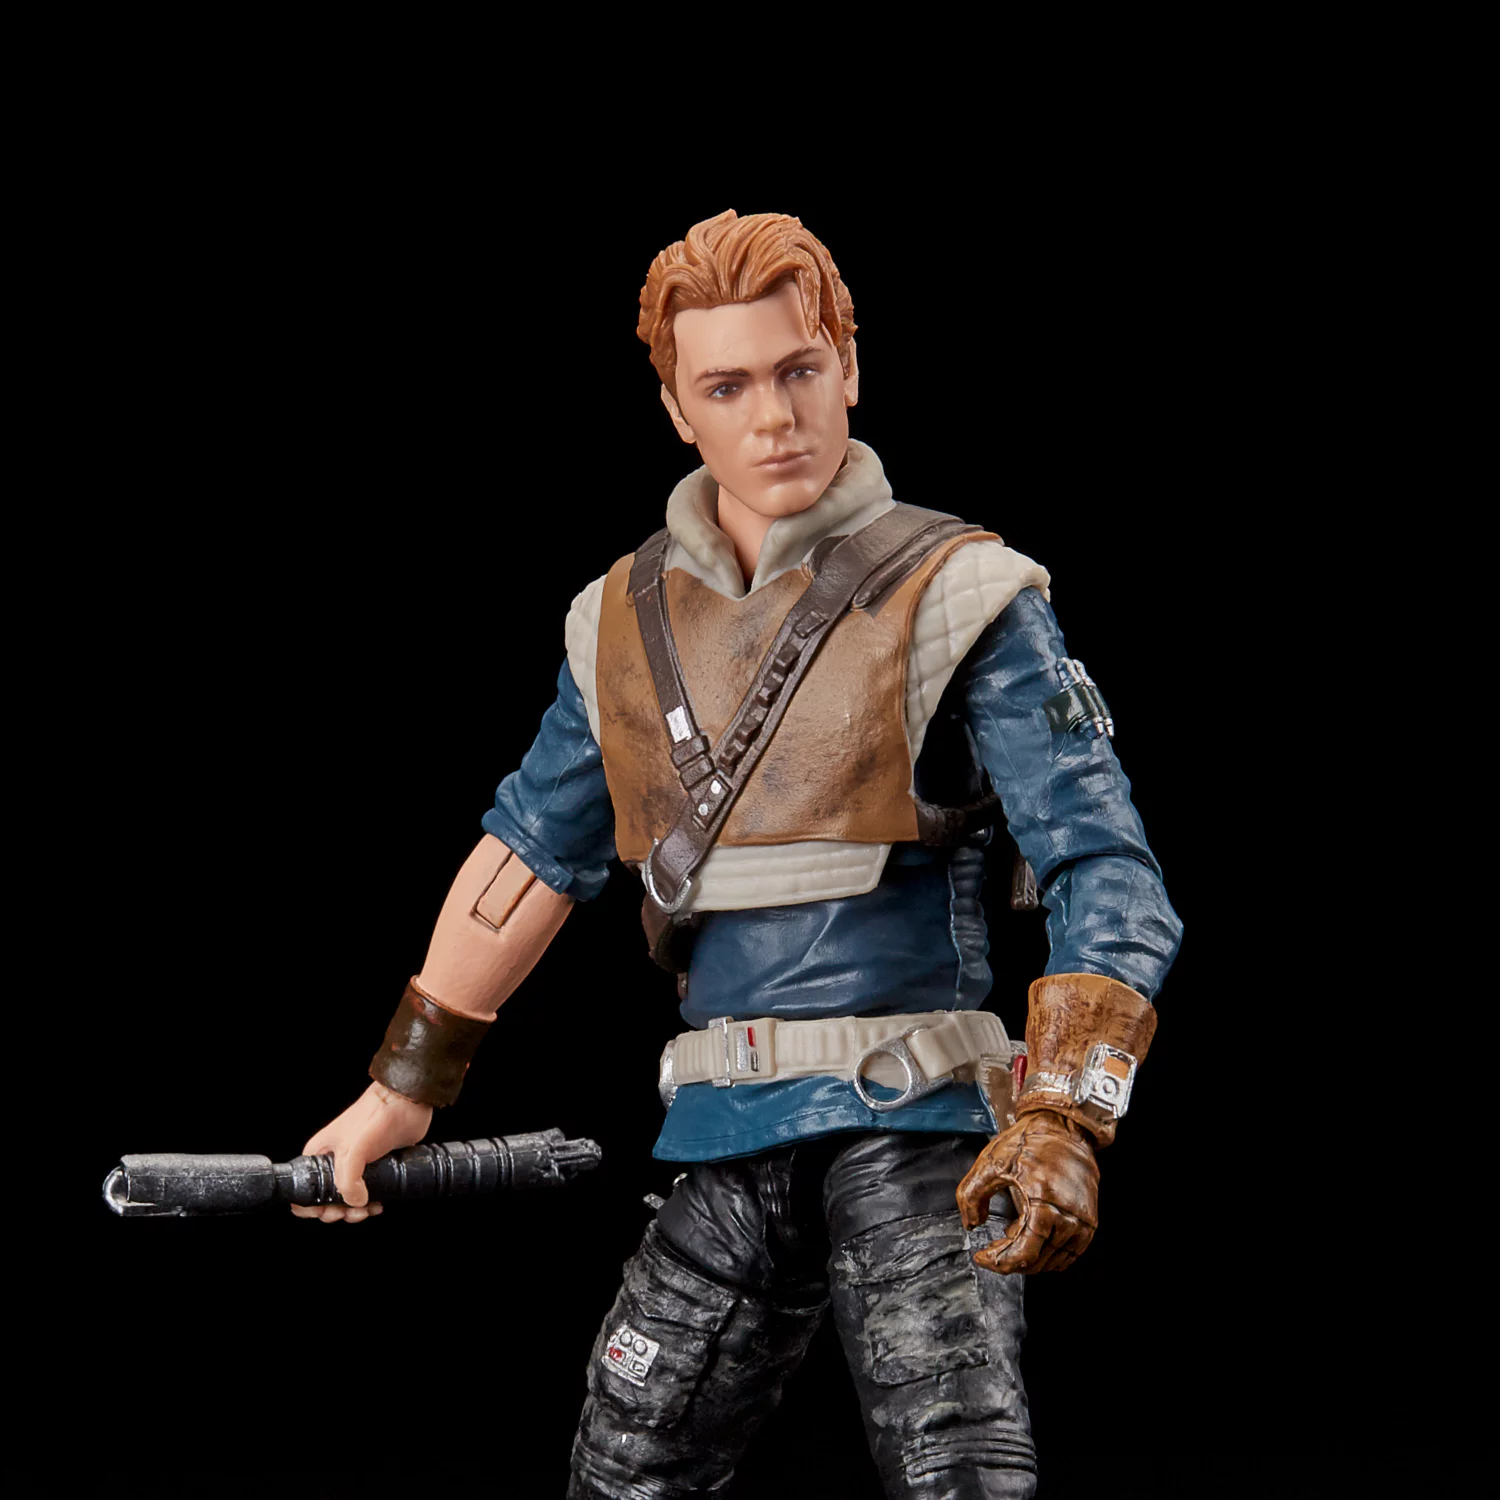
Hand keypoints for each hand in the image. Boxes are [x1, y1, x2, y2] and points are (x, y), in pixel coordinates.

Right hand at [290, 1081, 432, 1222]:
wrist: (405, 1104)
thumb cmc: (375, 1118)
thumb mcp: (352, 1151)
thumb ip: (347, 1182)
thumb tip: (356, 1202)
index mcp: (319, 1155)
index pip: (303, 1190)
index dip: (311, 1207)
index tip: (326, 1212)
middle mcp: (333, 1161)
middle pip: (325, 1199)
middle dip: (335, 1212)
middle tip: (347, 1213)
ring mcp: (355, 1166)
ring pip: (347, 1199)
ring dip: (354, 1211)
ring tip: (366, 1211)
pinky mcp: (374, 1168)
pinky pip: (366, 1194)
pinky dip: (369, 1204)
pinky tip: (378, 1205)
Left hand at [955, 1109, 1098, 1273]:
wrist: (1063, 1125)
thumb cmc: (1030, 1141)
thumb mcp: (990, 1162)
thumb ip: (970, 1195)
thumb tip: (971, 1223)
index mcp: (1044, 1204)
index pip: (1023, 1254)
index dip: (997, 1262)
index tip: (981, 1256)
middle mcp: (1068, 1218)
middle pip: (1036, 1262)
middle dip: (1009, 1260)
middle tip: (992, 1248)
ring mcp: (1082, 1222)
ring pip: (1053, 1262)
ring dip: (1028, 1258)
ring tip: (1011, 1238)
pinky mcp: (1089, 1221)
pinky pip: (1070, 1254)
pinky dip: (1049, 1255)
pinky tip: (1032, 1239)